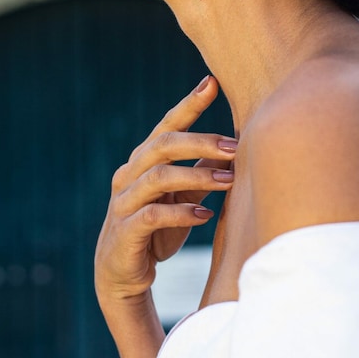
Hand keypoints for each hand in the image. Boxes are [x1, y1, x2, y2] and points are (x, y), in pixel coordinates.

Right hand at [95, 76, 236, 306]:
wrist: (123, 273)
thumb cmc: (158, 229)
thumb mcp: (185, 198)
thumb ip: (204, 173)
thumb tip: (235, 148)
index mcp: (143, 161)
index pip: (167, 125)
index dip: (188, 104)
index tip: (212, 83)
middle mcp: (130, 174)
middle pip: (163, 144)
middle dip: (201, 142)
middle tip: (235, 147)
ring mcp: (124, 201)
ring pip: (159, 177)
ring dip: (198, 177)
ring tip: (229, 183)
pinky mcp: (125, 230)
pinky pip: (153, 214)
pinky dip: (181, 213)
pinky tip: (205, 216)